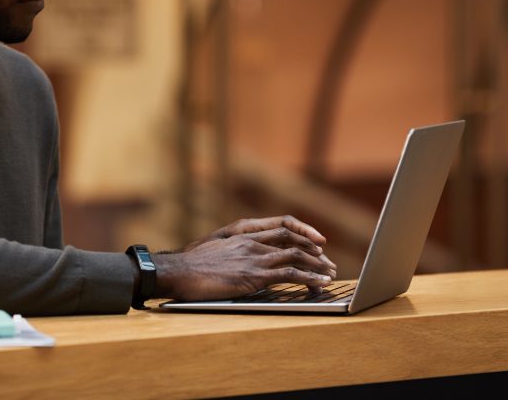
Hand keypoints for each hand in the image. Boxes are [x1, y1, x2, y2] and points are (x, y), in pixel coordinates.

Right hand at [155, 217, 336, 301]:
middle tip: (328, 263)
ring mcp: (254, 257)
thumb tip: (246, 257)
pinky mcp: (254, 275)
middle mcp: (252, 240)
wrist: (177, 272)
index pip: (282, 224)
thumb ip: (234, 247)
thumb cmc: (190, 262)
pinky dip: (308, 278)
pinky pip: (290, 275)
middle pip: (293, 239)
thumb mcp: (214, 246)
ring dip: (317, 266)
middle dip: (315, 251)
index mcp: (242, 231)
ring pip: (296, 256)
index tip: (317, 241)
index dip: (304, 231)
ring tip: (330, 275)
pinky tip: (318, 284)